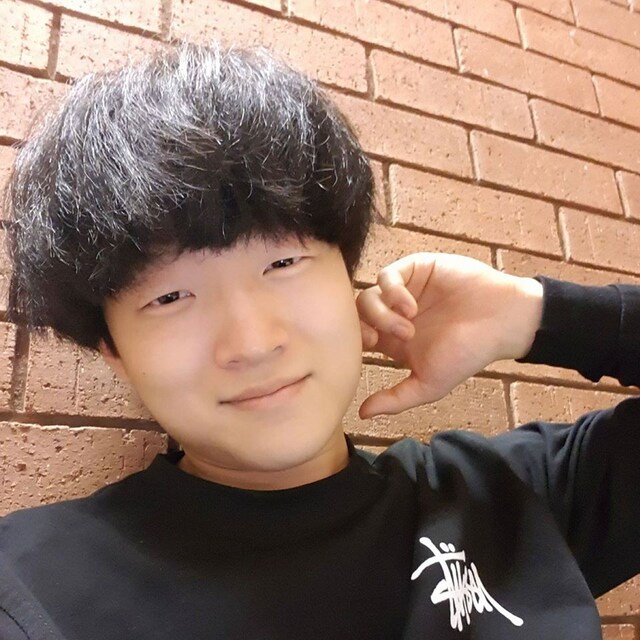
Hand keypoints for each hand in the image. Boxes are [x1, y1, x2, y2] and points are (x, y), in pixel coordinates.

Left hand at [356, 253, 542, 418]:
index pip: (357, 335)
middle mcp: (394, 313)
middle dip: (362, 325)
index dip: (353, 340)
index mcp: (392, 340)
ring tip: (406, 327)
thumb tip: (362, 415)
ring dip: (380, 312)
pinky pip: (388, 275)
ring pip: (369, 294)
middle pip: (358, 313)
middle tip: (377, 337)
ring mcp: (405, 290)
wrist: (502, 322)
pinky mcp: (416, 269)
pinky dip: (392, 291)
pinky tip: (410, 306)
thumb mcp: (428, 384)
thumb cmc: (468, 354)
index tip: (370, 346)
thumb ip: (395, 399)